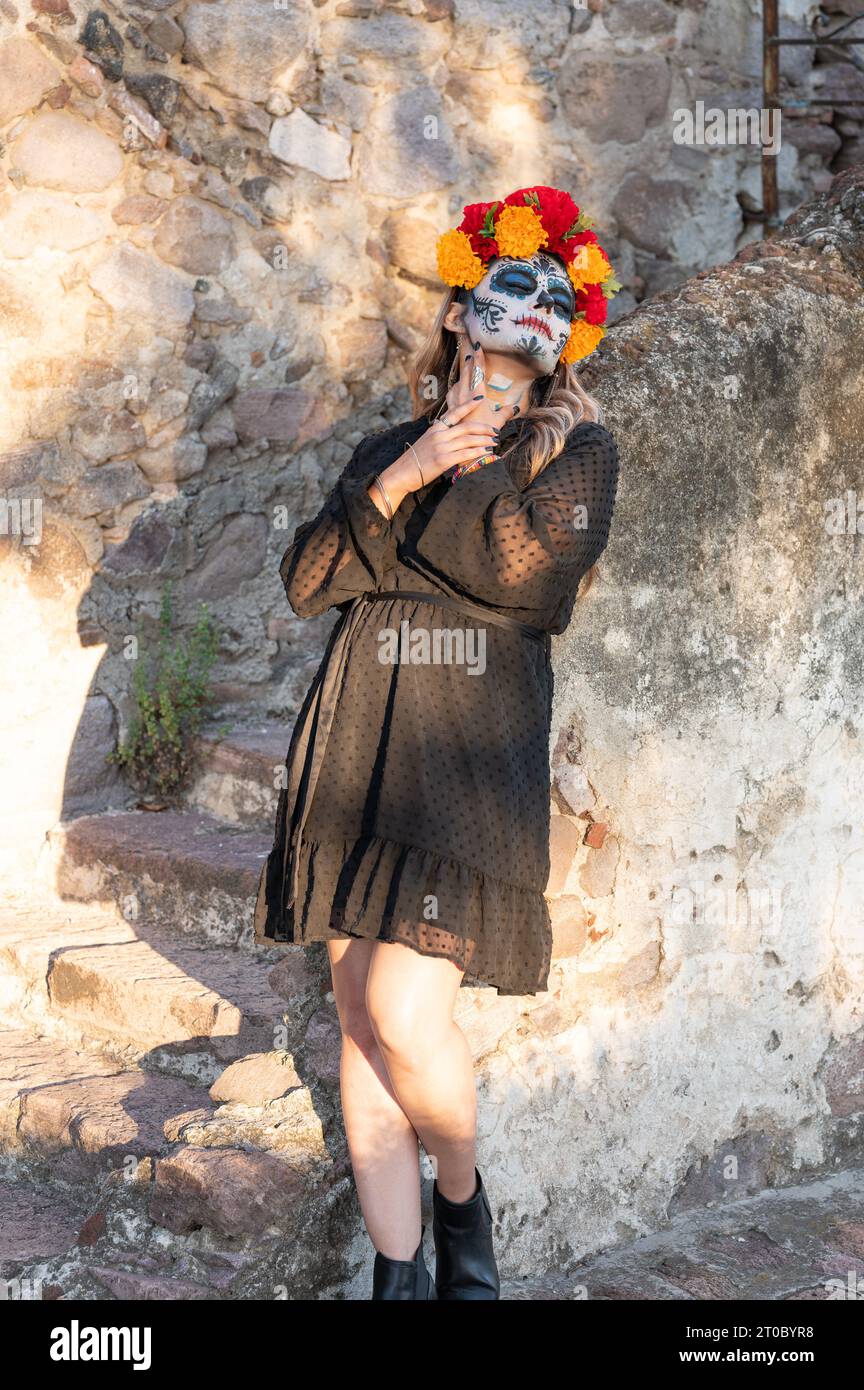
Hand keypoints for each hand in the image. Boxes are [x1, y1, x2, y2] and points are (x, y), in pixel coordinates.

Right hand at [369, 397, 500, 515]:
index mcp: (435, 429)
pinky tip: (486, 453)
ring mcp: (441, 447)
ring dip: (484, 440)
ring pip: (468, 439)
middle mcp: (439, 435)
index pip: (454, 413)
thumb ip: (440, 437)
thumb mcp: (426, 442)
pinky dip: (477, 452)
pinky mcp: (443, 460)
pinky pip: (465, 454)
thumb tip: (454, 436)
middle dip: (483, 428)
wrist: (401, 473)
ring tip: (494, 442)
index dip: (468, 405)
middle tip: (495, 431)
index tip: (480, 400)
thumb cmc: (414, 461)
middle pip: (466, 427)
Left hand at [445, 329, 522, 433]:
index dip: (478, 358)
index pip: (478, 372)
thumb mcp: (498, 422)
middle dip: (468, 362)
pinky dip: (455, 389)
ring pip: (457, 383)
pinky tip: (456, 390)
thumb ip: (506, 412)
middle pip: (466, 374)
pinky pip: (451, 395)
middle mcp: (464, 396)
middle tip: (469, 351)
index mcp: (477, 396)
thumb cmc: (484, 435)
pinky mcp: (450, 411)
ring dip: (462, 376)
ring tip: (465, 370)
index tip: (477, 345)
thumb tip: (514, 407)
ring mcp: (455, 403)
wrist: (467, 449)